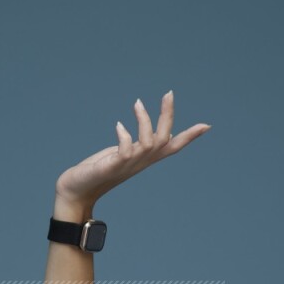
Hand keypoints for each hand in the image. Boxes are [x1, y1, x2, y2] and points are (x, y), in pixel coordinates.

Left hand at [54, 89, 210, 207]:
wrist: (76, 190)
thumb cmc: (97, 171)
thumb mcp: (122, 154)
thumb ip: (137, 146)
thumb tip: (157, 136)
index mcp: (144, 159)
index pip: (172, 148)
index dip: (189, 137)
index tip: (207, 125)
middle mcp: (139, 162)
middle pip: (164, 140)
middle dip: (168, 116)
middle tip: (168, 93)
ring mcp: (127, 165)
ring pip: (148, 143)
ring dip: (145, 121)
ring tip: (137, 103)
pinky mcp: (112, 167)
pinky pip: (125, 151)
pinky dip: (125, 136)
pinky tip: (119, 126)